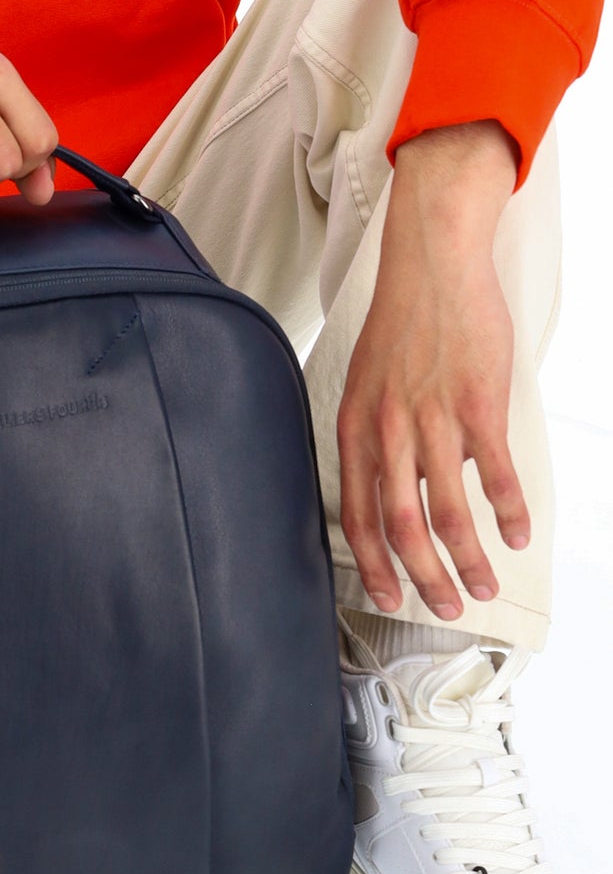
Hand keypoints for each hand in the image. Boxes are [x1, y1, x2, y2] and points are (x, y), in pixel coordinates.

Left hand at [335, 188, 530, 619]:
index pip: (354, 512)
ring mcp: (434, 419)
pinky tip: (519, 536)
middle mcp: (388, 429)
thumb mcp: (368, 382)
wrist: (431, 265)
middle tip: (445, 608)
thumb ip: (380, 436)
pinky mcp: (478, 406)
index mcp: (355, 426)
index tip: (388, 598)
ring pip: (448, 511)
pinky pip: (495, 474)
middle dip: (422, 577)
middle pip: (400, 524)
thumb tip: (403, 483)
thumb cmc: (402, 324)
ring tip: (485, 586)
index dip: (371, 562)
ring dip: (468, 559)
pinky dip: (509, 512)